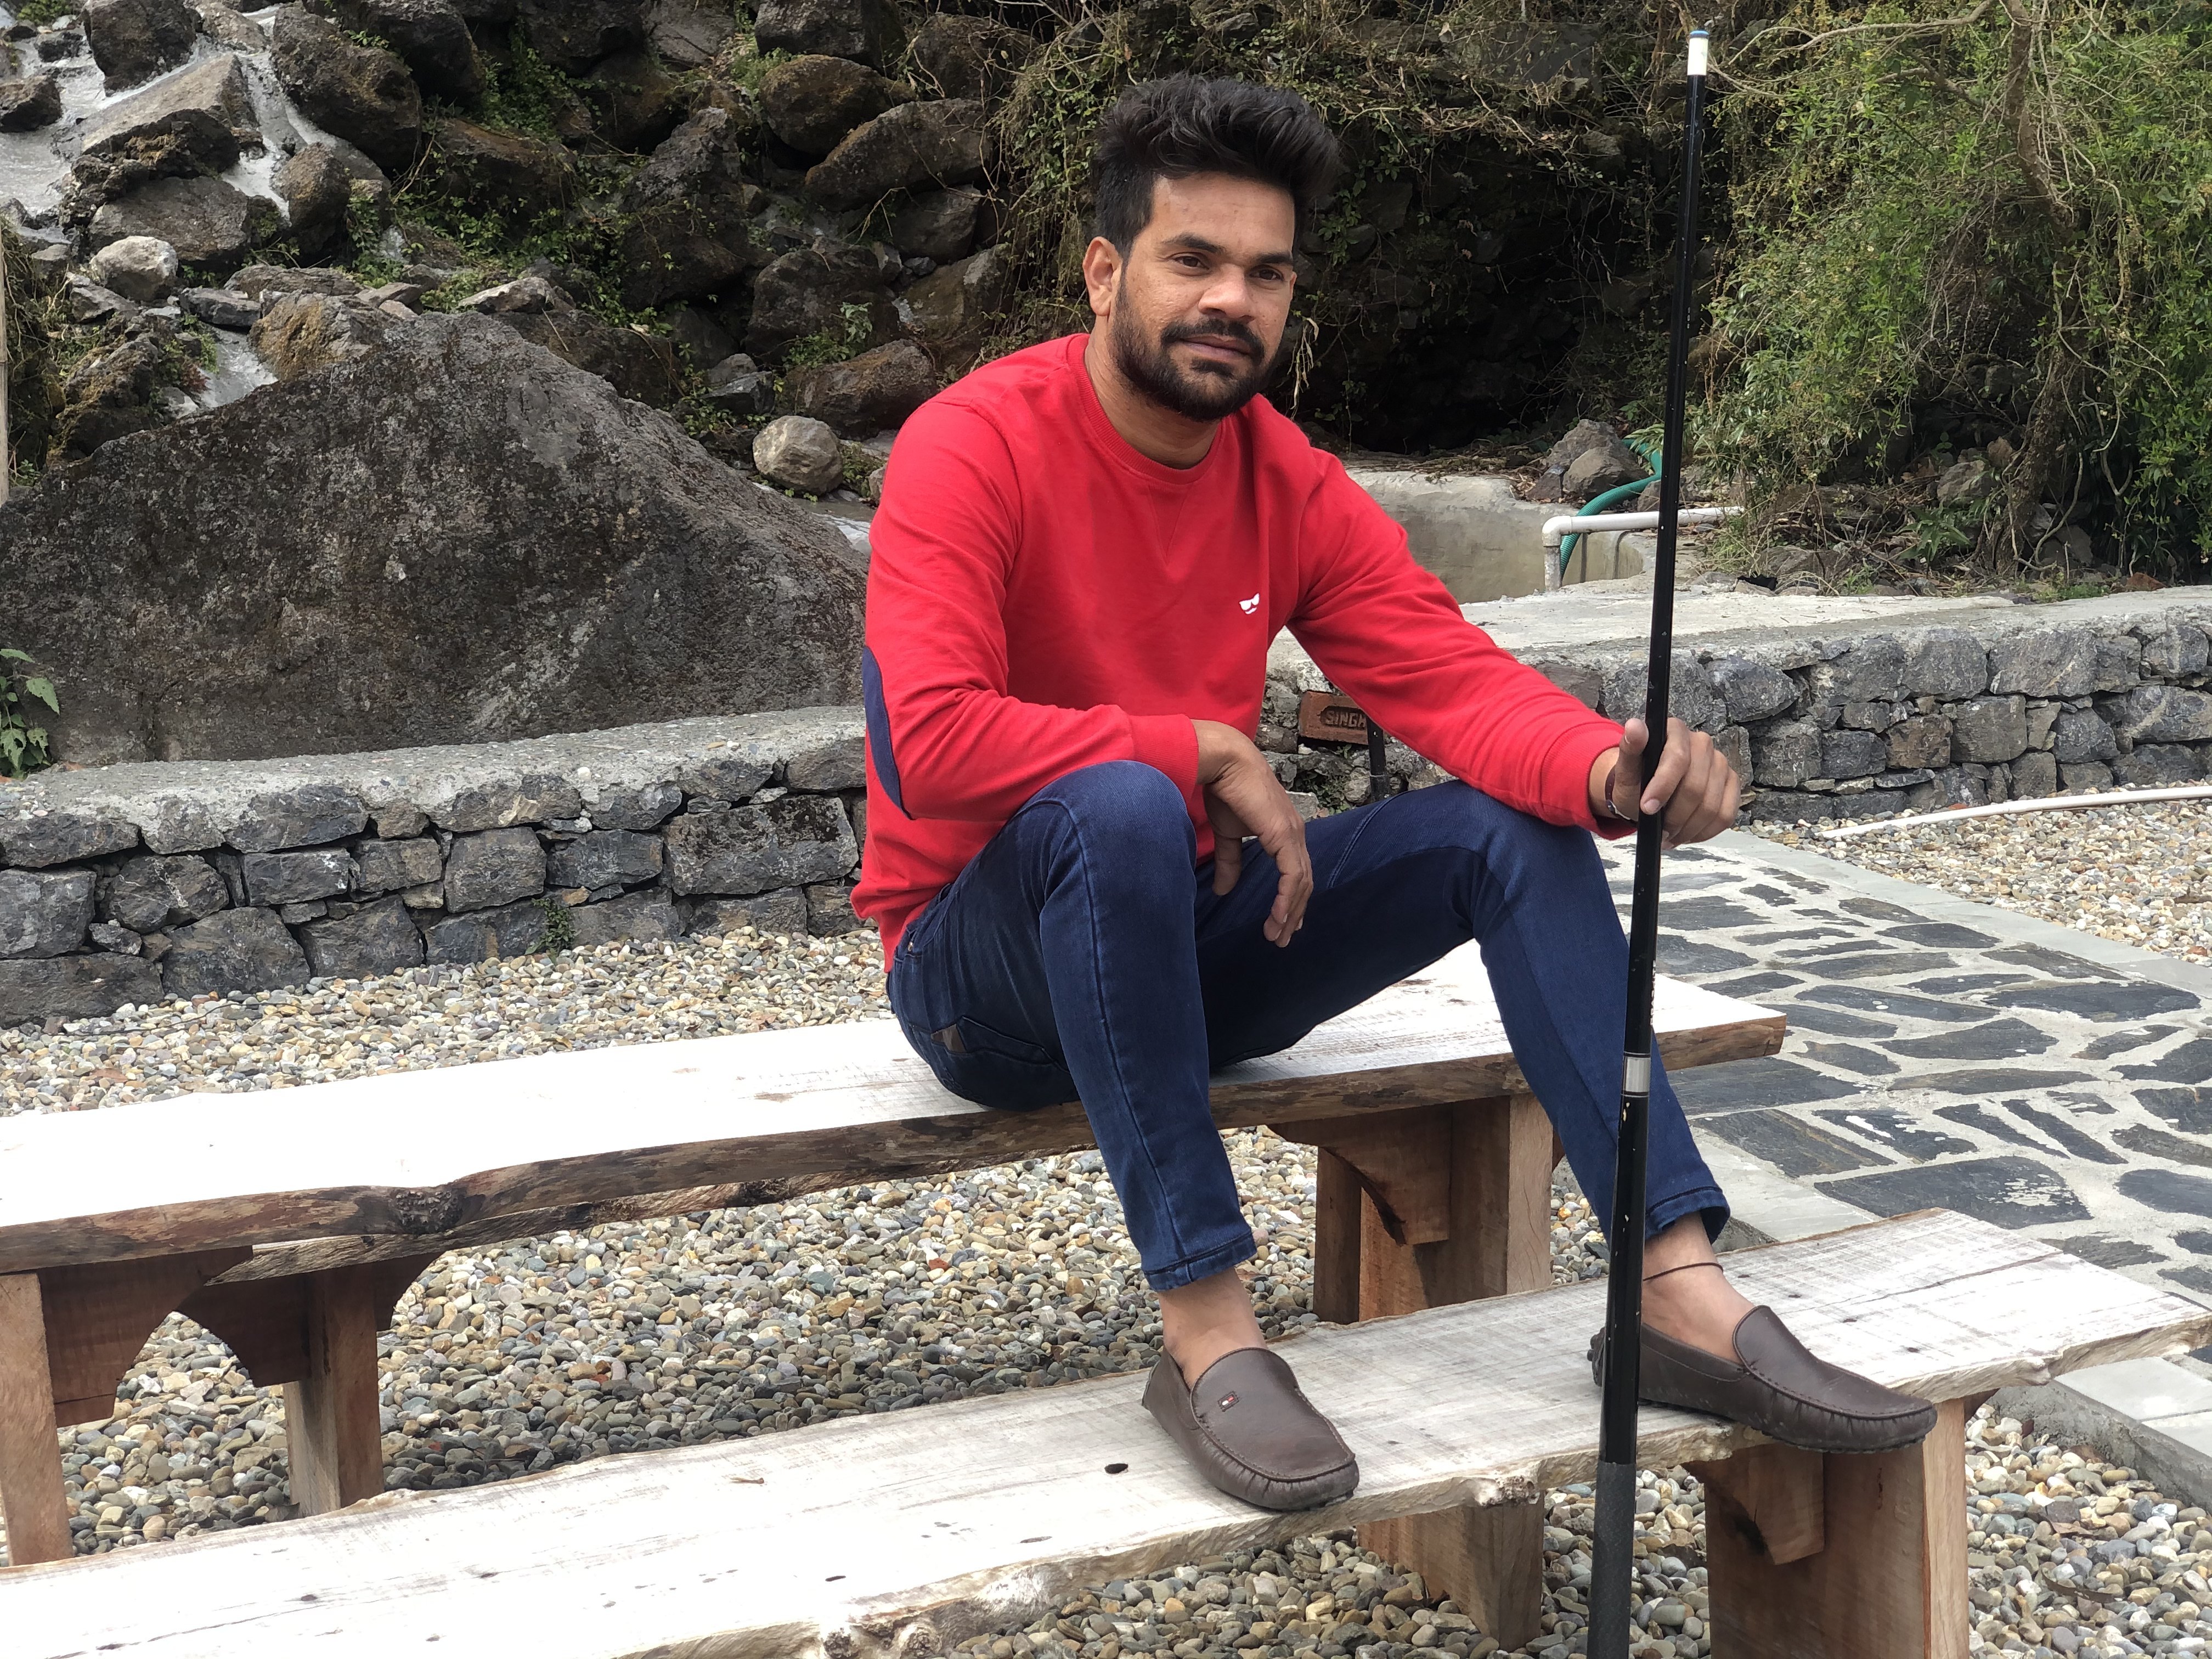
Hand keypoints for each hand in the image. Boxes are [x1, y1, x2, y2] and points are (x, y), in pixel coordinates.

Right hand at [1193, 719, 1311, 945]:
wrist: (1224, 763)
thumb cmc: (1226, 790)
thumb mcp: (1228, 833)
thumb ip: (1230, 861)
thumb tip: (1223, 890)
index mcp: (1285, 833)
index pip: (1296, 872)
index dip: (1291, 899)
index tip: (1283, 922)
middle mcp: (1295, 834)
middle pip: (1303, 882)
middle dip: (1293, 913)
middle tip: (1281, 938)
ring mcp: (1292, 834)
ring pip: (1300, 882)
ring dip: (1289, 912)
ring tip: (1277, 935)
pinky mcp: (1283, 835)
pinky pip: (1291, 874)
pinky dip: (1286, 898)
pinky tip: (1278, 916)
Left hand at [1589, 716, 1740, 847]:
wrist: (1646, 793)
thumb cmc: (1636, 781)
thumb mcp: (1625, 769)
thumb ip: (1629, 749)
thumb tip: (1635, 726)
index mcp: (1676, 731)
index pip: (1678, 759)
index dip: (1663, 787)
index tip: (1647, 808)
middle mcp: (1702, 743)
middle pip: (1696, 787)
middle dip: (1675, 815)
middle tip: (1659, 830)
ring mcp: (1720, 763)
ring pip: (1711, 805)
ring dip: (1688, 827)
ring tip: (1669, 834)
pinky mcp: (1731, 783)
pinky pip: (1726, 814)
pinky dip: (1705, 831)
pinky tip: (1687, 833)